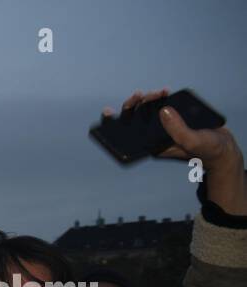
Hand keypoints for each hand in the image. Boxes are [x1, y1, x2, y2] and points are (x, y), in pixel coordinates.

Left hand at [106, 89, 245, 214]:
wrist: (223, 148)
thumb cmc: (206, 150)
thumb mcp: (191, 141)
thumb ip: (177, 129)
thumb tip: (162, 111)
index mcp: (152, 146)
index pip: (127, 136)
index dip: (114, 124)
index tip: (107, 112)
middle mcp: (154, 136)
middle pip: (135, 118)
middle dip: (134, 104)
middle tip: (140, 94)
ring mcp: (163, 126)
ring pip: (148, 110)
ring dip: (150, 98)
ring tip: (160, 91)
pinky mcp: (174, 118)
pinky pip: (162, 105)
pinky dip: (162, 97)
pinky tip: (165, 91)